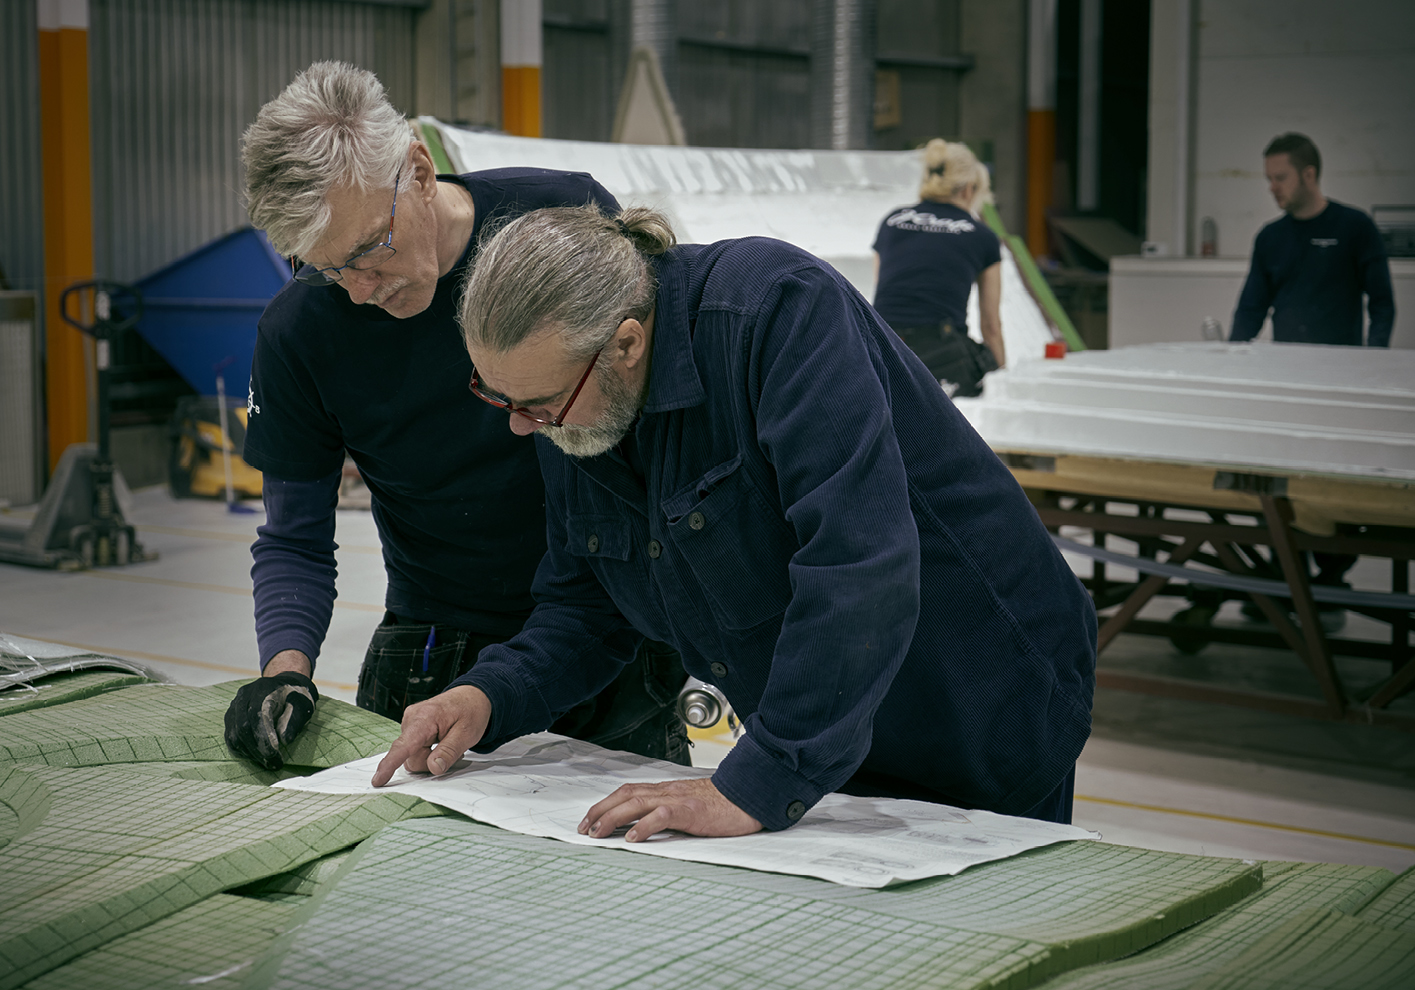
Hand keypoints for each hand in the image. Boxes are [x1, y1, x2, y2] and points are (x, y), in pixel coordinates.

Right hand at [223, 668, 318, 769]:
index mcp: (262, 689)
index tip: (275, 753)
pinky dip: (242, 750)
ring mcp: (234, 707)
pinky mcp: (230, 717)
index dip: (264, 736)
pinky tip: (256, 756)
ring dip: (250, 752)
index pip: (257, 715)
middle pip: (243, 727)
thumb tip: (285, 740)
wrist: (283, 685)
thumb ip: (294, 720)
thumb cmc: (294, 696)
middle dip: (258, 749)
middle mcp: (243, 696)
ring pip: (234, 734)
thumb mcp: (302, 704)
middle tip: (274, 763)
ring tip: (268, 762)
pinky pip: (230, 737)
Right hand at [371, 685, 490, 786]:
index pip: (404, 745)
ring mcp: (410, 722)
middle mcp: (412, 719)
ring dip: (429, 757)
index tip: (378, 780)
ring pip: (412, 756)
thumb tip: (433, 768)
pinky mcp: (411, 727)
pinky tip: (439, 742)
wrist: (472, 696)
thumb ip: (449, 752)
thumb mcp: (467, 733)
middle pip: (411, 758)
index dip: (390, 764)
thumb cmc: (471, 711)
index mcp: (425, 718)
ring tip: (447, 744)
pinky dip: (427, 752)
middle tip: (453, 751)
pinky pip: (413, 750)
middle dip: (429, 762)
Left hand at [578, 777, 761, 842]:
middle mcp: (667, 791)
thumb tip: (644, 826)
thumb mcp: (690, 805)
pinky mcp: (691, 811)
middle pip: (625, 795)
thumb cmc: (723, 804)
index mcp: (666, 790)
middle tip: (584, 828)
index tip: (589, 819)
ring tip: (598, 833)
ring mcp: (678, 800)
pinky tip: (632, 838)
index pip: (628, 791)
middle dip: (600, 811)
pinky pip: (662, 815)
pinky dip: (643, 825)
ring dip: (613, 817)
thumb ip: (668, 811)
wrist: (750, 795)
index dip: (606, 804)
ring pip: (637, 802)